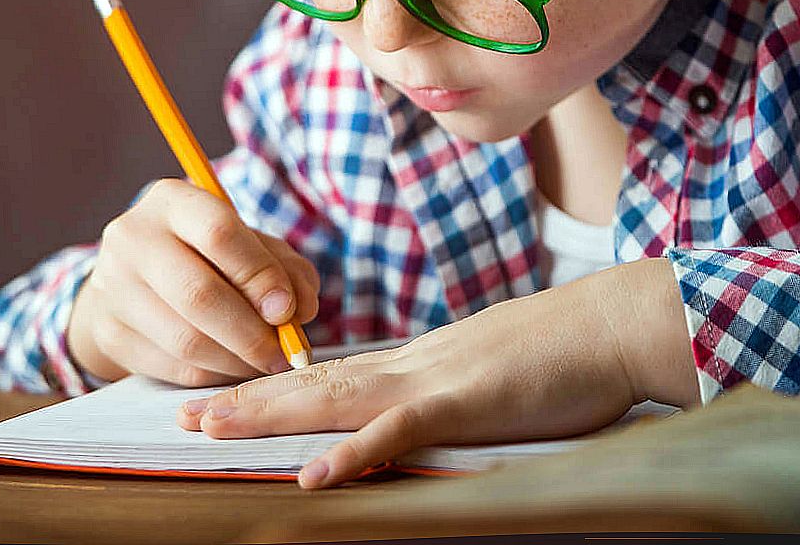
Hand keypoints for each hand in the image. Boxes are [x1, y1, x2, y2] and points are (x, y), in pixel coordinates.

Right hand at [66, 178, 319, 386]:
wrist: (131, 281)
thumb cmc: (205, 256)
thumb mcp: (247, 245)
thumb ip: (284, 268)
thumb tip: (301, 309)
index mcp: (172, 201)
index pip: (219, 233)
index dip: (261, 276)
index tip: (290, 310)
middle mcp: (132, 238)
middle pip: (199, 294)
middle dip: (252, 333)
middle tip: (284, 353)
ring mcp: (113, 287)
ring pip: (187, 339)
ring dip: (237, 361)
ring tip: (264, 362)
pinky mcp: (109, 333)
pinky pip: (173, 367)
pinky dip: (214, 375)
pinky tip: (232, 367)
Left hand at [176, 258, 697, 487]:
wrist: (616, 324)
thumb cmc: (568, 355)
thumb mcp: (493, 376)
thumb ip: (453, 396)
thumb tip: (425, 415)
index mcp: (419, 364)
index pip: (332, 377)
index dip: (275, 389)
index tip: (227, 399)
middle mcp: (412, 367)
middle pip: (313, 383)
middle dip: (246, 400)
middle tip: (182, 412)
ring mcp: (434, 381)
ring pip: (334, 398)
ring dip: (268, 414)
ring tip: (209, 427)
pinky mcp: (466, 403)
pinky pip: (399, 432)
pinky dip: (354, 453)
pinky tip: (312, 474)